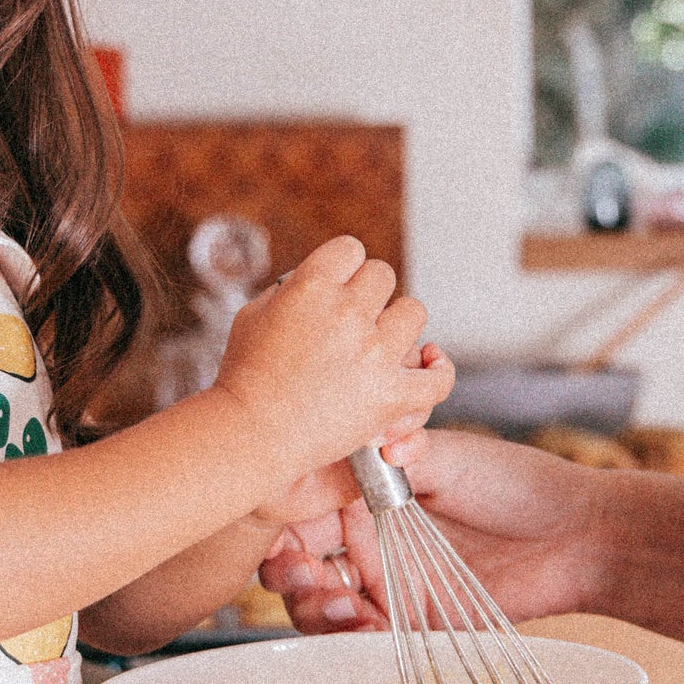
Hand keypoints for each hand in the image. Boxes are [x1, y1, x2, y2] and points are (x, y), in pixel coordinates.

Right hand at [213, 237, 451, 486]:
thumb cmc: (245, 378)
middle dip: (368, 294)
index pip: (351, 248)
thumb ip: (290, 289)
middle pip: (383, 275)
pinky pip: (437, 377)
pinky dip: (438, 371)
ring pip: (414, 312)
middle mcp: (347, 313)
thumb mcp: (253, 314)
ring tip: (380, 343)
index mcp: (311, 287)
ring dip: (398, 324)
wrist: (250, 435)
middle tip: (353, 319)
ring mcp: (374, 354)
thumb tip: (316, 278)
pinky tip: (428, 364)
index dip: (344, 266)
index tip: (338, 285)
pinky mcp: (391, 396)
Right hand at [259, 425, 606, 633]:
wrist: (578, 538)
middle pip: (297, 561)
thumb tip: (373, 438)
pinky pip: (362, 639)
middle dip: (284, 572)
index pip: (303, 505)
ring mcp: (387, 582)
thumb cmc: (521, 485)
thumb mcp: (457, 458)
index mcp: (370, 491)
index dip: (279, 520)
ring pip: (319, 605)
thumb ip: (407, 453)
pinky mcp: (410, 622)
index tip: (276, 530)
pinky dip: (349, 639)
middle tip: (301, 573)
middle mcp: (369, 538)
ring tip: (340, 605)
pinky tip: (362, 626)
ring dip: (312, 608)